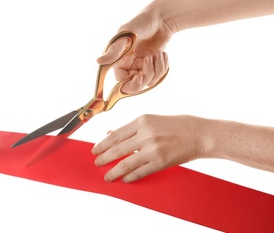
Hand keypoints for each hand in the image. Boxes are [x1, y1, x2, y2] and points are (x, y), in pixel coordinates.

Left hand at [92, 115, 208, 182]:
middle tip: (97, 163)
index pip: (116, 134)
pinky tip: (125, 179)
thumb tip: (111, 133)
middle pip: (117, 149)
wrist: (202, 134)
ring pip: (126, 163)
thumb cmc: (178, 125)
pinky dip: (130, 176)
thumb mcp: (153, 120)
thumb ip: (132, 128)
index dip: (103, 144)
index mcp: (142, 121)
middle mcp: (146, 134)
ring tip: (107, 176)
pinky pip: (140, 171)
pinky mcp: (161, 162)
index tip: (95, 150)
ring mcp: (153, 149)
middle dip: (104, 158)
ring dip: (114, 171)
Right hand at [96, 9, 172, 92]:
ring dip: (157, 68)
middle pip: (136, 85)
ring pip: (149, 81)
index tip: (140, 77)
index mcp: (119, 61)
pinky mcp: (153, 65)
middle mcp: (129, 66)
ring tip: (158, 54)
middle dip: (146, 76)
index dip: (131, 84)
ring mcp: (141, 66)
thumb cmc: (141, 22)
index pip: (121, 82)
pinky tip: (163, 54)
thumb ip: (114, 50)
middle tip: (150, 60)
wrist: (161, 18)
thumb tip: (98, 61)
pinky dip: (163, 66)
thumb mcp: (126, 35)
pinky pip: (158, 75)